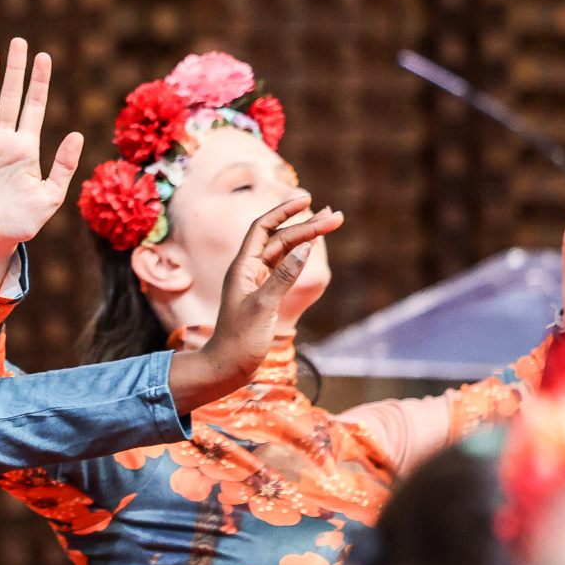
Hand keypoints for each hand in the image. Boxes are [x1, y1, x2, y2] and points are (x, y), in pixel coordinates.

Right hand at [0, 37, 82, 292]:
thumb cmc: (23, 221)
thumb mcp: (51, 196)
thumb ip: (63, 166)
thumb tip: (77, 134)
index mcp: (27, 148)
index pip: (35, 106)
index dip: (39, 82)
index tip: (44, 57)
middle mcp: (4, 141)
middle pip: (10, 97)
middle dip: (15, 70)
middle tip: (18, 42)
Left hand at [166, 196, 342, 412]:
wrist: (227, 366)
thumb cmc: (240, 339)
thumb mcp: (263, 306)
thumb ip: (284, 276)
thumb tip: (305, 246)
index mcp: (241, 267)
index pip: (263, 228)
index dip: (284, 211)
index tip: (307, 198)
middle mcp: (247, 270)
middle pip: (278, 238)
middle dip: (306, 224)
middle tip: (337, 216)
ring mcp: (256, 282)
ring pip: (283, 251)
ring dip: (305, 237)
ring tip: (331, 223)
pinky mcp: (264, 295)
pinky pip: (283, 267)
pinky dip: (299, 255)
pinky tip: (311, 246)